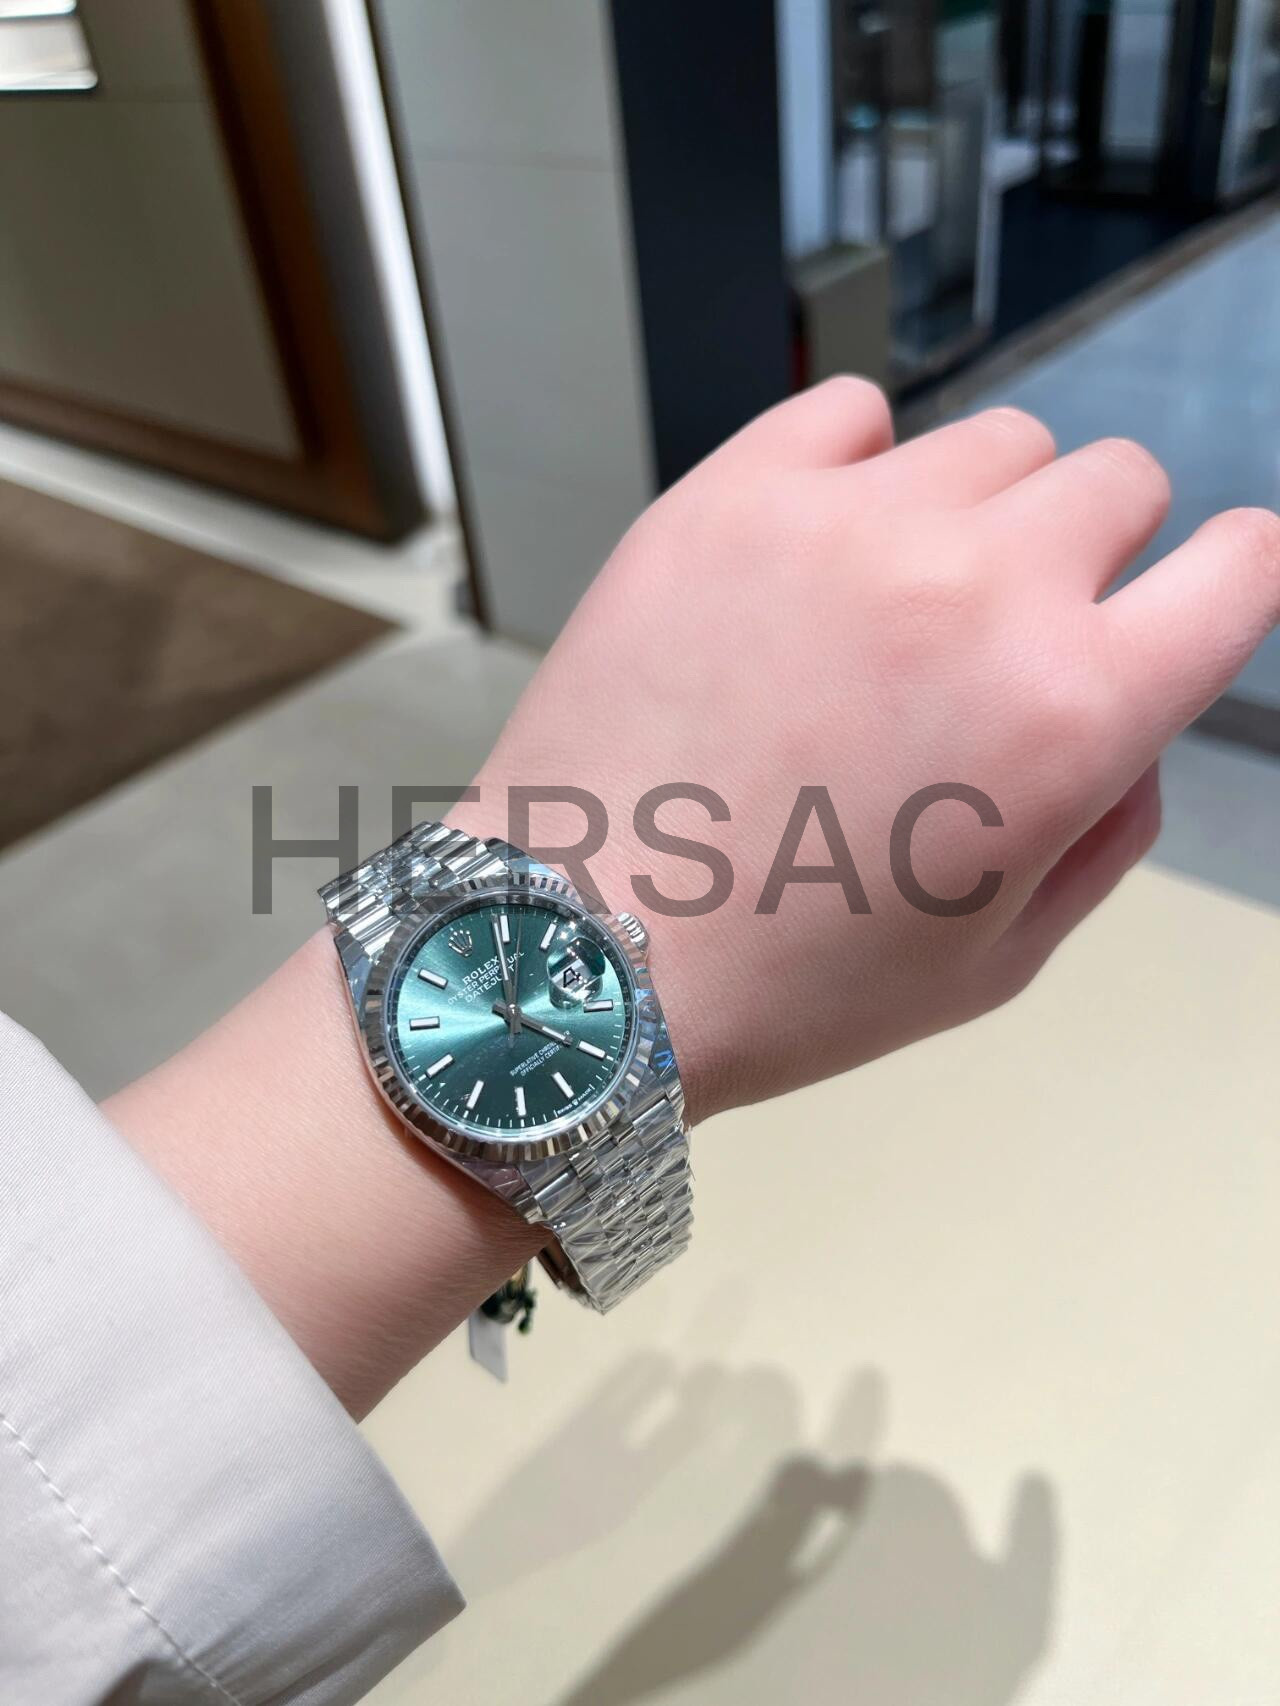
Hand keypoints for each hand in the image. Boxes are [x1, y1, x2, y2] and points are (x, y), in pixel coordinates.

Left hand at [451, 380, 1279, 1123]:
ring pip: (992, 442)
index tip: (1183, 603)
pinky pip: (850, 411)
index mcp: (1072, 713)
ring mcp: (847, 523)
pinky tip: (817, 550)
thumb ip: (1110, 828)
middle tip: (1002, 639)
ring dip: (978, 513)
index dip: (1227, 582)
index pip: (1240, 569)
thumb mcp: (1001, 959)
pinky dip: (858, 465)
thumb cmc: (795, 986)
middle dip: (1092, 556)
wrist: (581, 955)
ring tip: (891, 606)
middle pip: (1116, 481)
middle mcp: (980, 588)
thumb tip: (1130, 725)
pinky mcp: (730, 493)